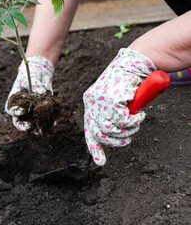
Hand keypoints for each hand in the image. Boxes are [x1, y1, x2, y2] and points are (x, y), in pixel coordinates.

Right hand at [5, 56, 53, 130]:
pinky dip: (48, 123)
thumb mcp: (32, 77)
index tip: (23, 110)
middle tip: (30, 126)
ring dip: (36, 128)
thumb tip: (42, 92)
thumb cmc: (31, 75)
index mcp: (14, 100)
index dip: (15, 112)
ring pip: (31, 124)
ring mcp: (31, 112)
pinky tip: (53, 123)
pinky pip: (43, 120)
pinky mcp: (41, 111)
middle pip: (18, 122)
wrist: (39, 74)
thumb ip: (35, 84)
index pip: (10, 109)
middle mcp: (21, 109)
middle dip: (23, 126)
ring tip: (42, 129)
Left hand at [83, 48, 156, 165]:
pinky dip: (134, 121)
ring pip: (111, 130)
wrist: (133, 64)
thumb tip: (111, 134)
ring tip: (135, 122)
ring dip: (128, 130)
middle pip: (100, 134)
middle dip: (117, 140)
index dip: (95, 148)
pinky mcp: (111, 99)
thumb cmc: (126, 85)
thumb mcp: (114, 102)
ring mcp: (99, 100)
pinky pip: (123, 121)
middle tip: (129, 135)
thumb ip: (110, 116)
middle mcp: (91, 102)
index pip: (89, 130)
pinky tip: (139, 114)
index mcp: (90, 103)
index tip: (100, 163)